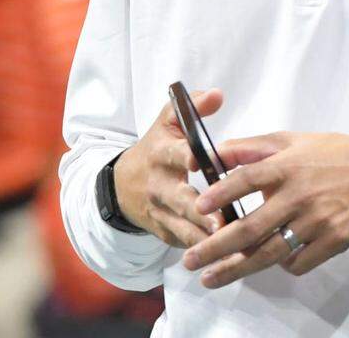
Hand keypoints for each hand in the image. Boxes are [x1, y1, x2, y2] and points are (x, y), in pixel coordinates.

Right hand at [112, 88, 224, 247]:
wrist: (123, 185)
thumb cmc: (156, 148)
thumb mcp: (168, 122)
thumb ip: (192, 106)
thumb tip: (217, 94)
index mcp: (161, 154)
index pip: (175, 154)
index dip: (187, 157)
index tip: (201, 162)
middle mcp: (159, 185)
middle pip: (179, 199)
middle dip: (198, 210)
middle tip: (220, 220)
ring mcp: (159, 212)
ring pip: (182, 227)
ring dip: (202, 236)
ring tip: (225, 242)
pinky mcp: (163, 232)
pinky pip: (182, 242)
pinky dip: (200, 249)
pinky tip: (221, 253)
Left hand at [182, 132, 348, 286]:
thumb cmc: (333, 153)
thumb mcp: (293, 139)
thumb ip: (252, 147)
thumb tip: (213, 154)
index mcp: (288, 165)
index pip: (247, 179)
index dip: (221, 193)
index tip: (198, 207)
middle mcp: (300, 195)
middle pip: (251, 228)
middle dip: (216, 247)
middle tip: (191, 261)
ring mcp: (317, 221)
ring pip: (269, 253)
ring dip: (237, 269)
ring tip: (212, 277)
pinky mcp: (333, 241)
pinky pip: (298, 262)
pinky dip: (281, 265)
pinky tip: (271, 263)